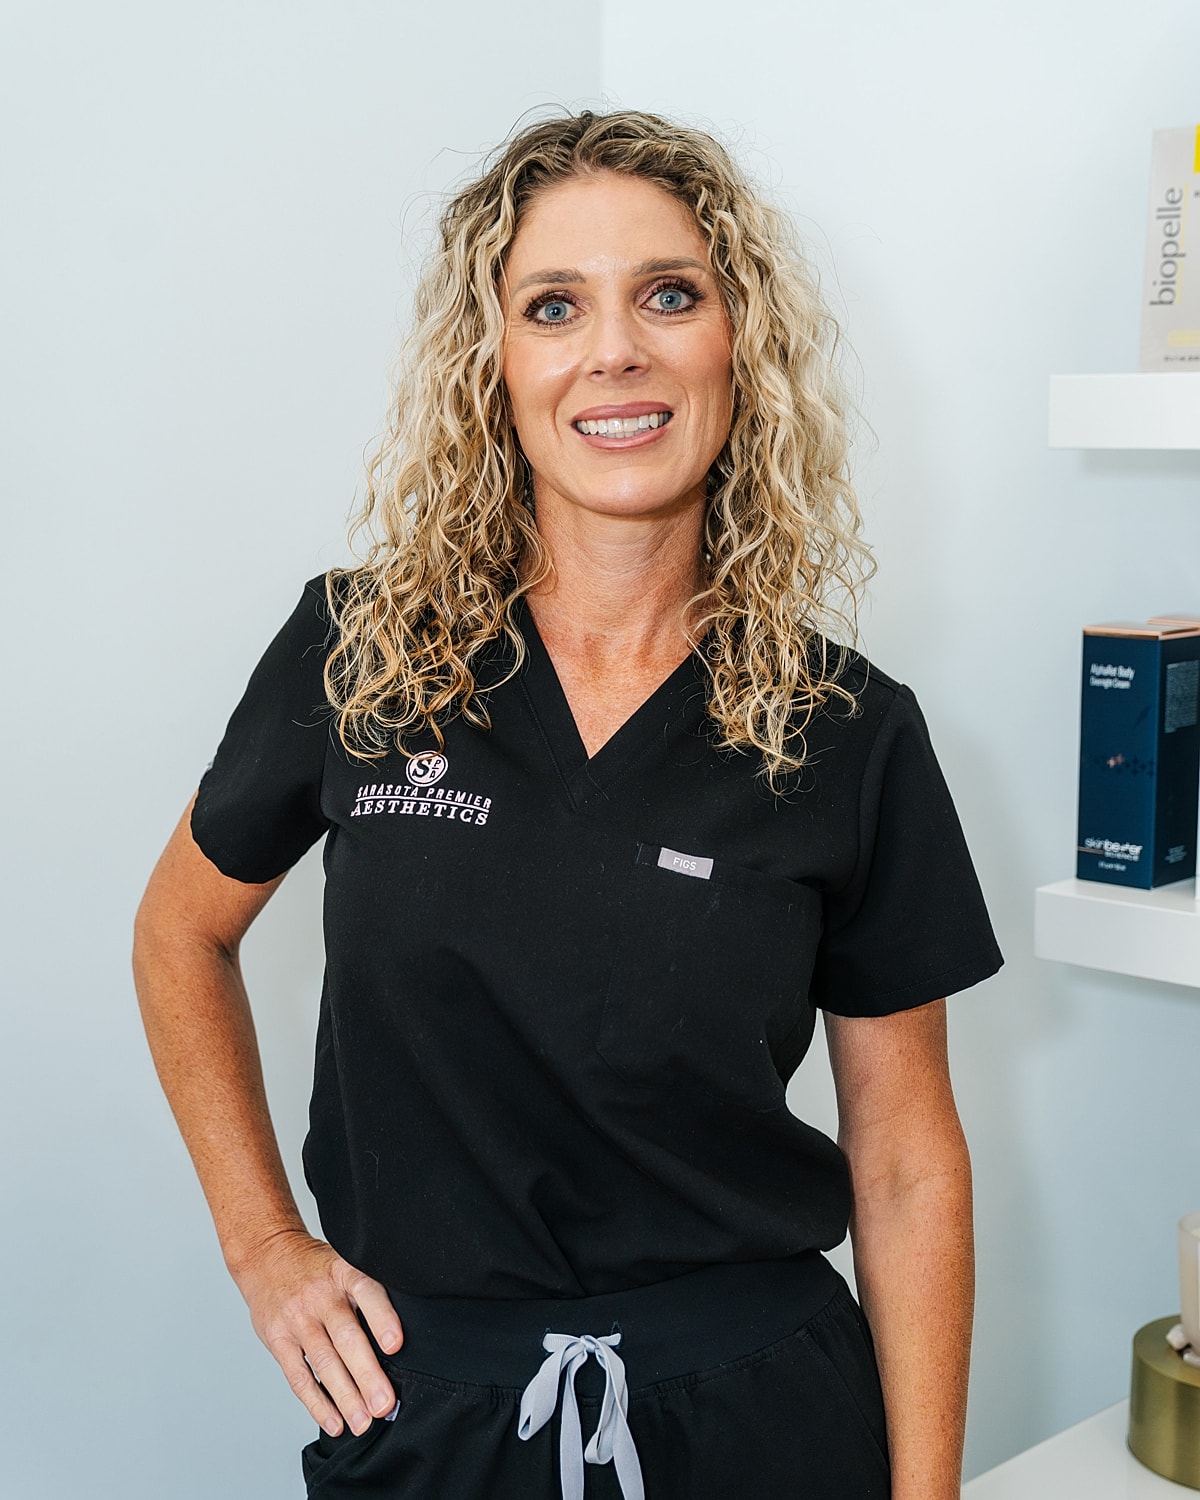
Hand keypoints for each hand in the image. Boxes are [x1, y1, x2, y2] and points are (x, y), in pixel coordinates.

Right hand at [231, 1228, 404, 1436]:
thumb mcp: (344, 1262)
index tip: (396, 1345)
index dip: (382, 1318)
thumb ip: (365, 1293)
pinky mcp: (278, 1339)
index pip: (367, 1292)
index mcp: (343, 1272)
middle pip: (346, 1337)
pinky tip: (333, 1420)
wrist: (266, 1254)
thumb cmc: (314, 1267)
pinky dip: (316, 1402)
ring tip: (363, 1422)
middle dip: (366, 1374)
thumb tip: (398, 1340)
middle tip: (384, 1404)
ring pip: (323, 1361)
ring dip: (344, 1396)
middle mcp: (321, 1296)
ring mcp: (297, 1318)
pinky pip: (298, 1376)